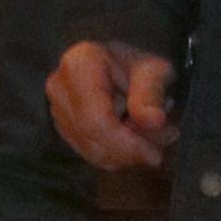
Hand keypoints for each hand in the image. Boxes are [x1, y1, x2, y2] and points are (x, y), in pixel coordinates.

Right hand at [47, 41, 179, 168]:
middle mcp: (59, 85)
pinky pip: (91, 154)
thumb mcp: (153, 69)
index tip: (155, 153)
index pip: (96, 119)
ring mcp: (57, 108)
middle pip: (92, 138)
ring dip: (127, 155)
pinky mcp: (63, 126)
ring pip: (92, 151)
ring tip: (152, 136)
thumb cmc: (138, 65)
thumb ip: (152, 93)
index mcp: (80, 63)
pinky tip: (134, 140)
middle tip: (163, 139)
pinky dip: (118, 157)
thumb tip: (153, 120)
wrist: (120, 64)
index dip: (126, 144)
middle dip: (131, 151)